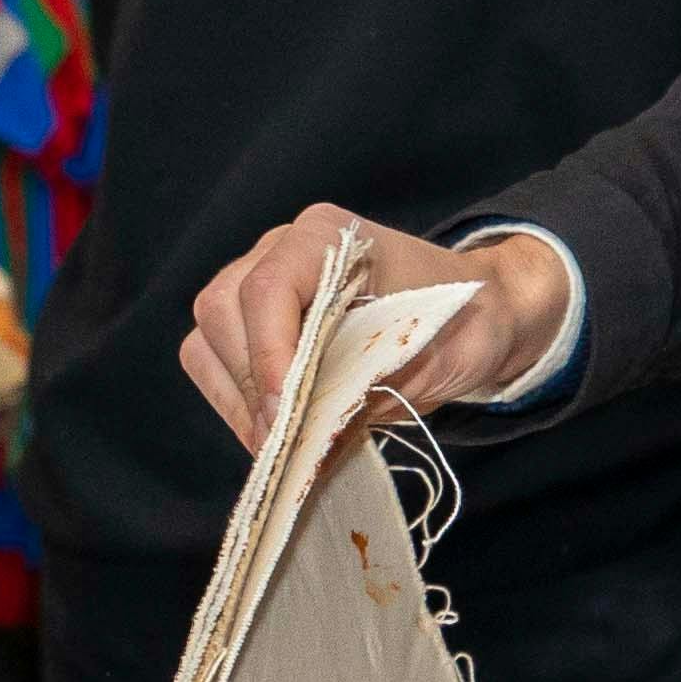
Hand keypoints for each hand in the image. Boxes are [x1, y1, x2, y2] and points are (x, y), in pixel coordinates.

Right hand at [174, 209, 570, 447]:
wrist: (473, 316)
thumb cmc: (461, 324)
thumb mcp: (434, 358)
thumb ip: (369, 386)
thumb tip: (307, 436)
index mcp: (330, 237)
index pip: (268, 288)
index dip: (268, 355)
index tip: (286, 415)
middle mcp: (281, 248)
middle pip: (222, 313)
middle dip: (252, 386)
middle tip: (288, 443)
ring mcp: (259, 281)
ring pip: (207, 341)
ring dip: (239, 401)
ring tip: (282, 444)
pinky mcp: (252, 321)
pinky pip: (213, 363)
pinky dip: (237, 405)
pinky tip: (277, 432)